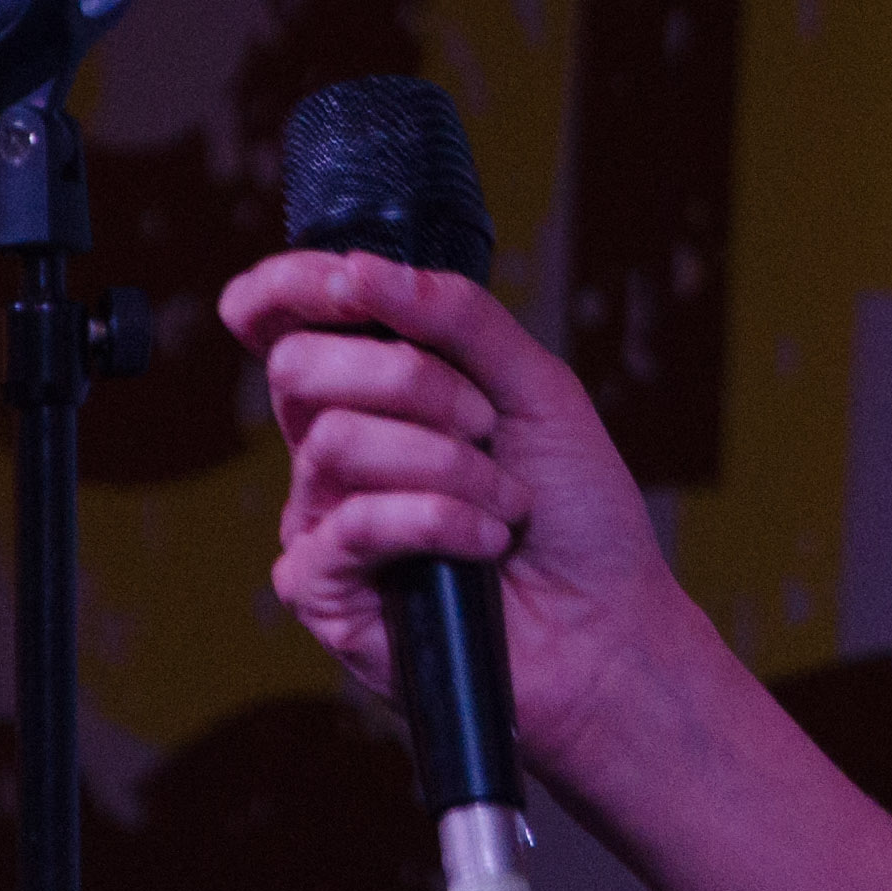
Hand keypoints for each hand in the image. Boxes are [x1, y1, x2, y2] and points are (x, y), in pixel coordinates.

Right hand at [216, 246, 694, 789]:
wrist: (606, 623)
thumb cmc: (575, 510)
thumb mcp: (535, 385)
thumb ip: (458, 317)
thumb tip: (364, 268)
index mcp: (372, 392)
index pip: (284, 321)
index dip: (290, 287)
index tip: (349, 281)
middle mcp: (333, 451)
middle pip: (301, 367)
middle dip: (411, 381)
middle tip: (484, 423)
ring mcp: (322, 520)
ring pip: (334, 442)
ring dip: (447, 464)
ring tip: (503, 501)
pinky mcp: (323, 591)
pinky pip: (353, 523)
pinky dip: (437, 520)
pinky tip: (483, 542)